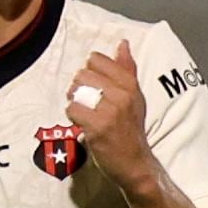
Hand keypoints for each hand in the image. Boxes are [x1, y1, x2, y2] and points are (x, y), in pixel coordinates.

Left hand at [65, 39, 154, 191]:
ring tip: (85, 113)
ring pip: (76, 91)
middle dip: (79, 87)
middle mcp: (122, 94)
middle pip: (82, 74)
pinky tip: (82, 125)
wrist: (135, 163)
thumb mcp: (134, 96)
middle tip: (86, 102)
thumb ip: (127, 69)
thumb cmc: (131, 129)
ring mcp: (110, 111)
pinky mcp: (98, 127)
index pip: (96, 60)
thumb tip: (122, 43)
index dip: (89, 73)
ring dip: (75, 102)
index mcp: (130, 84)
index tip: (95, 87)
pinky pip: (72, 110)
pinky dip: (73, 117)